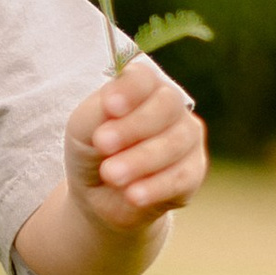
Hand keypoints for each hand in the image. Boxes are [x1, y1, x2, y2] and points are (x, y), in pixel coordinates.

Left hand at [68, 55, 205, 226]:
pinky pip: (182, 176)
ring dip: (141, 160)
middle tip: (103, 144)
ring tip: (111, 175)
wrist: (98, 196)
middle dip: (133, 127)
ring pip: (175, 142)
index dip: (130, 90)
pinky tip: (134, 195)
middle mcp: (170, 107)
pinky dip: (156, 186)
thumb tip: (113, 110)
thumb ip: (97, 113)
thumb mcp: (82, 129)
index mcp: (141, 87)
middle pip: (166, 106)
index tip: (110, 106)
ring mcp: (186, 138)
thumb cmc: (91, 151)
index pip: (143, 78)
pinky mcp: (193, 172)